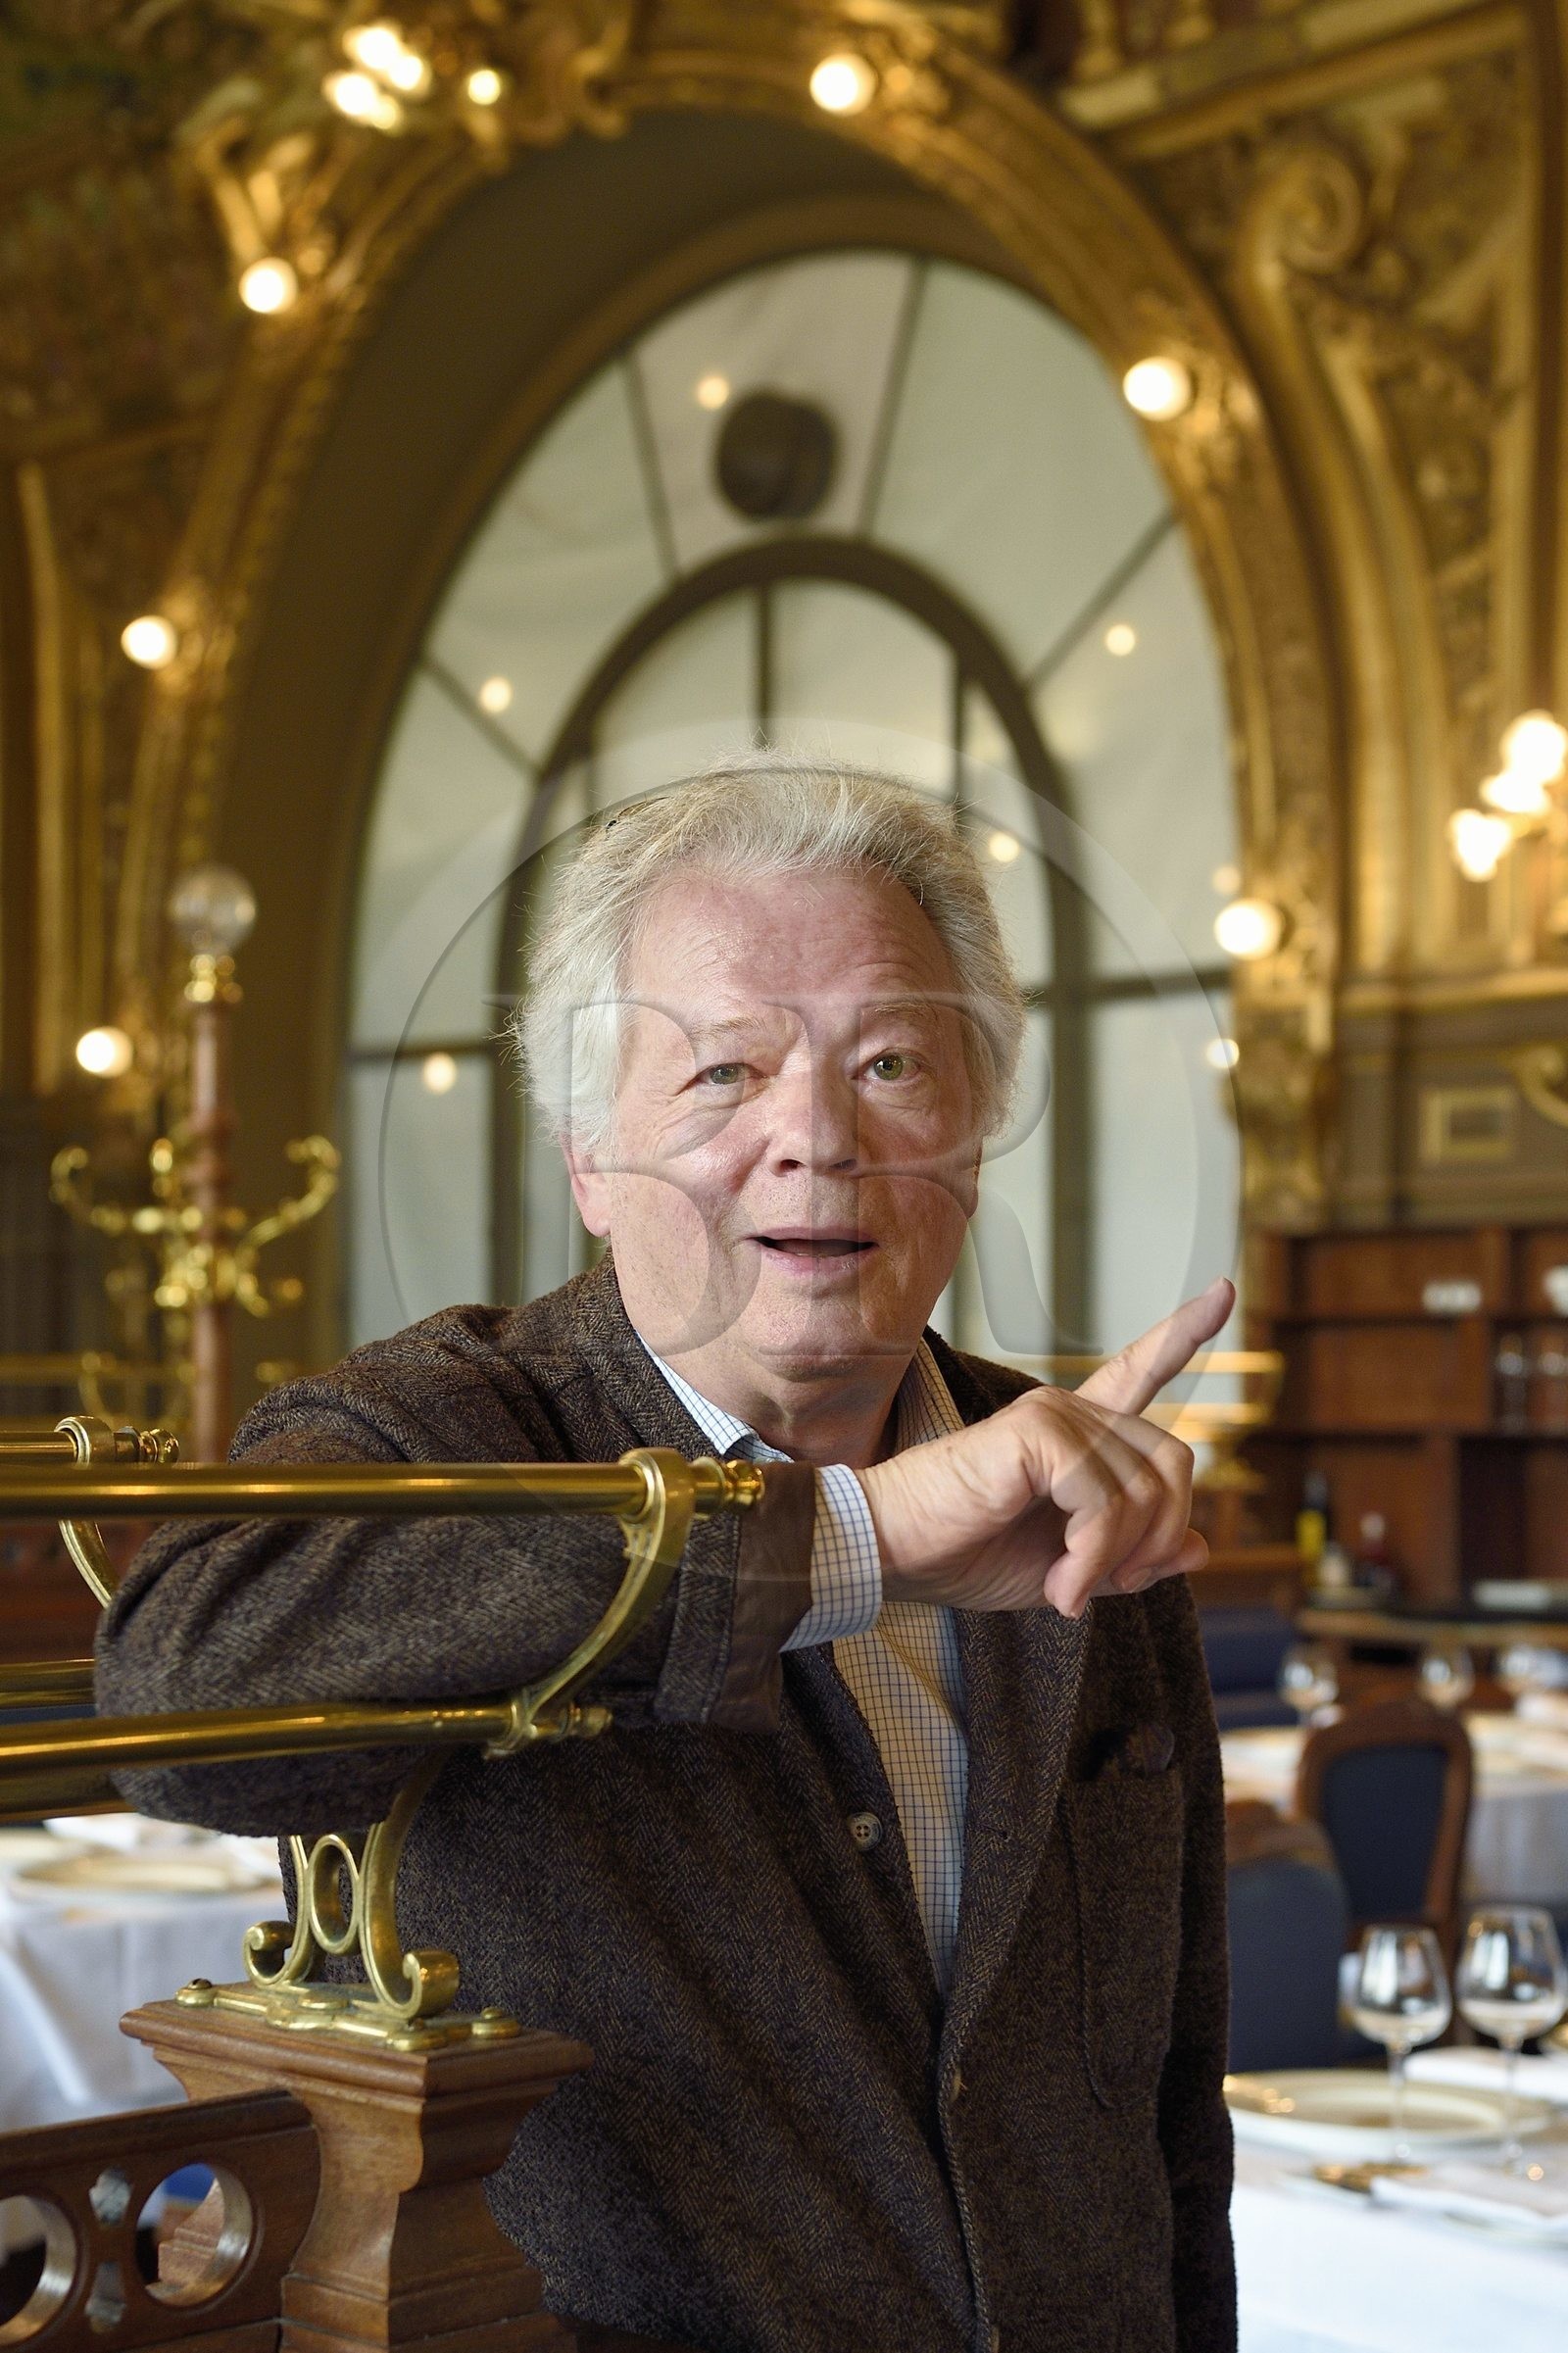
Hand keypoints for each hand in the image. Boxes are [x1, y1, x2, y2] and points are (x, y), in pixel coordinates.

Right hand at [859, 1277, 1233, 1618]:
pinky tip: (1058, 1585)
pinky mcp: (1036, 1433)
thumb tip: (1200, 1546)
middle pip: (1173, 1461)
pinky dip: (1093, 1556)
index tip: (1225, 1289)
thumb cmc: (965, 1555)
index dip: (1184, 1332)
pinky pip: (1104, 1501)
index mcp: (1077, 1435)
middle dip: (1160, 1535)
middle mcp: (1070, 1411)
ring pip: (1144, 1489)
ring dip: (1118, 1559)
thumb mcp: (1068, 1572)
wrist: (892, 1552)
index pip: (1140, 1370)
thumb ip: (1131, 1556)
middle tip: (1116, 1585)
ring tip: (1069, 1593)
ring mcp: (1053, 1415)